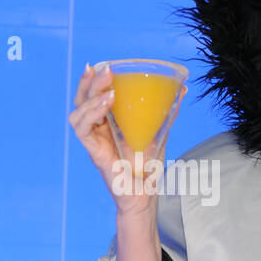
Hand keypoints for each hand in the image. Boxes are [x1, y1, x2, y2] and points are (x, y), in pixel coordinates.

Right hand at [69, 62, 186, 217]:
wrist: (145, 196)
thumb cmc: (147, 166)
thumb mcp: (159, 132)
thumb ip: (166, 112)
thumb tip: (182, 88)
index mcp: (107, 122)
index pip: (92, 97)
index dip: (92, 80)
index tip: (100, 65)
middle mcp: (97, 130)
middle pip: (82, 100)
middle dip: (89, 82)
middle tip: (104, 70)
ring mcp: (94, 141)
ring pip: (77, 113)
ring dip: (90, 97)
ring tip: (108, 89)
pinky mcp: (94, 153)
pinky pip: (83, 130)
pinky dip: (91, 115)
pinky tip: (106, 105)